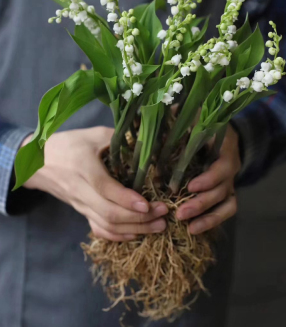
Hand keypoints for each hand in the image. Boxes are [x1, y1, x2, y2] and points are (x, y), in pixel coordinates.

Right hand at [22, 127, 167, 241]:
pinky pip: (98, 229)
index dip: (127, 199)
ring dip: (134, 229)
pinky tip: (136, 234)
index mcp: (83, 168)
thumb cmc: (67, 145)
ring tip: (158, 226)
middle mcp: (81, 191)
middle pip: (109, 213)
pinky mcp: (81, 211)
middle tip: (163, 214)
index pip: (105, 189)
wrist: (37, 162)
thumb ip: (117, 137)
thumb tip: (145, 141)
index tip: (149, 204)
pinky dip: (118, 236)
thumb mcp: (92, 134)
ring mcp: (80, 205)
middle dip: (139, 218)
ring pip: (106, 225)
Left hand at [176, 124, 240, 234]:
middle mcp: (230, 166)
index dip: (209, 179)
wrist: (218, 130)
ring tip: (188, 227)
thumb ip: (175, 120)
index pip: (223, 166)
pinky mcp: (225, 192)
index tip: (190, 187)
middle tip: (180, 213)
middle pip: (222, 189)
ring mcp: (229, 181)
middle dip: (202, 203)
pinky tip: (193, 229)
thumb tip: (148, 123)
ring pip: (226, 204)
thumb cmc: (200, 122)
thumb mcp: (191, 117)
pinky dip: (211, 221)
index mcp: (224, 147)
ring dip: (208, 217)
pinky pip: (225, 210)